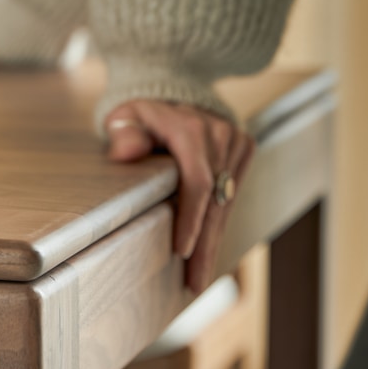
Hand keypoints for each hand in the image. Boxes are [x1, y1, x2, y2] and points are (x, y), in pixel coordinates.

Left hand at [104, 100, 254, 294]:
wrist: (174, 86)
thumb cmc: (141, 110)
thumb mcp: (124, 114)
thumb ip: (124, 133)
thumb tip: (125, 151)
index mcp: (192, 129)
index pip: (197, 183)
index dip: (191, 219)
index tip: (182, 251)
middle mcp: (221, 136)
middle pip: (215, 201)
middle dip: (205, 244)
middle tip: (195, 282)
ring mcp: (236, 143)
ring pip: (226, 203)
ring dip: (213, 240)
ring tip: (199, 278)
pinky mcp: (243, 150)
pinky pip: (230, 195)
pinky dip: (218, 223)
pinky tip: (208, 250)